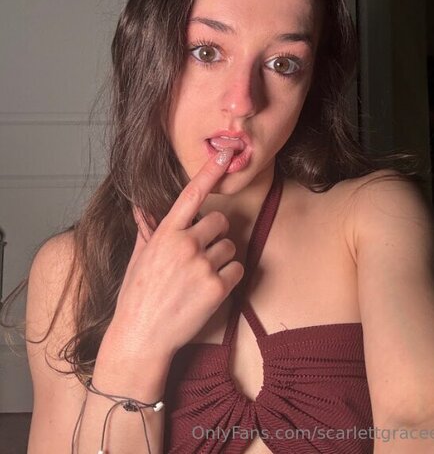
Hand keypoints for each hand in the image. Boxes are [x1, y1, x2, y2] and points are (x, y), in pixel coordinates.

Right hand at [106, 148, 244, 360]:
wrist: (141, 338)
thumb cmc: (136, 296)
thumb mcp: (137, 258)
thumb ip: (147, 229)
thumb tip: (140, 205)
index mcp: (165, 233)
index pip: (191, 194)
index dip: (210, 171)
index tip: (226, 153)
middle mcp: (185, 244)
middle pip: (220, 221)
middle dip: (215, 235)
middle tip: (200, 254)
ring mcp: (202, 266)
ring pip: (231, 246)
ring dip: (222, 258)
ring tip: (201, 276)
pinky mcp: (217, 288)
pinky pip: (238, 270)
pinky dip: (230, 278)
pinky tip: (210, 289)